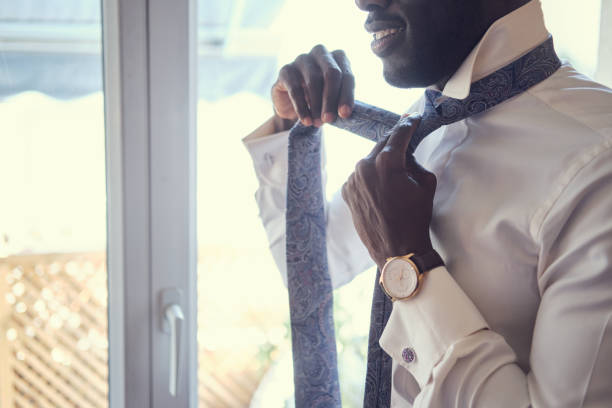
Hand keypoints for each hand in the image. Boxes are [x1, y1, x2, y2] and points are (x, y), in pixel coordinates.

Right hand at [271, 44, 354, 129]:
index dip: (346, 95)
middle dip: (331, 99)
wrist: (293, 104)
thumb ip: (340, 101)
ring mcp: (302, 59)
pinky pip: (295, 89)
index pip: (346, 74)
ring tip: (317, 123)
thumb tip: (344, 112)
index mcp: (338, 57)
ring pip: (313, 80)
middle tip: (329, 119)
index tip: (344, 114)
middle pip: (331, 73)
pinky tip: (306, 120)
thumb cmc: (319, 99)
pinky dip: (301, 107)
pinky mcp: (286, 70)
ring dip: (316, 105)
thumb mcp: (333, 100)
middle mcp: (321, 53)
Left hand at [341, 115, 436, 268]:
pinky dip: (370, 176)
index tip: (413, 118)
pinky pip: (360, 176)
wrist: (396, 249)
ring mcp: (352, 179)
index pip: (399, 134)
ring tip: (393, 167)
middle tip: (405, 131)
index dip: (408, 124)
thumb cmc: (415, 217)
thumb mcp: (425, 183)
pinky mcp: (346, 191)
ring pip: (369, 160)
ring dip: (380, 159)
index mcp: (385, 161)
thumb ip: (414, 161)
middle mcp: (364, 166)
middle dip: (394, 140)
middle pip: (382, 144)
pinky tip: (381, 185)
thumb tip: (406, 153)